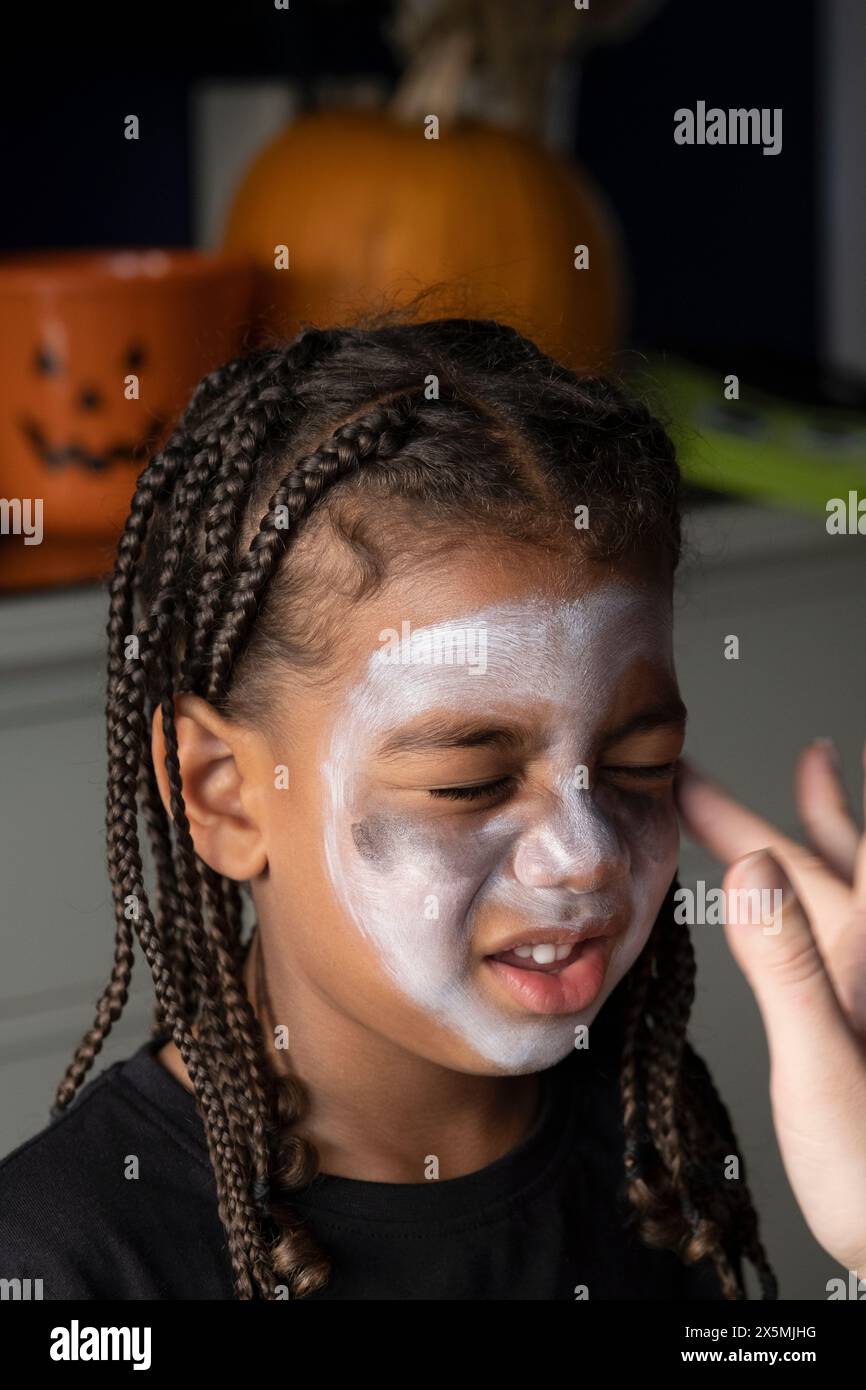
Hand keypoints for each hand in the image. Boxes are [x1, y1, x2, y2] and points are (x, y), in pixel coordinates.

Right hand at [674, 738, 865, 1279]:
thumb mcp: (824, 1062)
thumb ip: (791, 965)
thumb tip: (756, 869)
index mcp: (864, 957)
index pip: (799, 859)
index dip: (738, 812)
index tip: (684, 773)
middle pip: (820, 864)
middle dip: (762, 816)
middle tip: (702, 778)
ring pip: (836, 893)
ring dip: (809, 839)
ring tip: (814, 778)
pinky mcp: (862, 1024)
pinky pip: (833, 940)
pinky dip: (814, 903)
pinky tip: (808, 905)